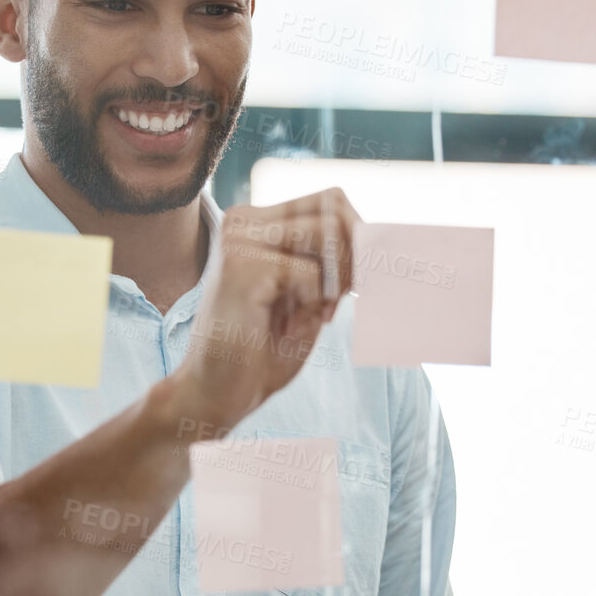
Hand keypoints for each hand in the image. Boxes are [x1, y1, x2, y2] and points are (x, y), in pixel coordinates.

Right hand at [176, 188, 358, 433]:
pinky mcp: (241, 265)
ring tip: (316, 313)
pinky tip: (289, 325)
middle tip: (333, 303)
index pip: (332, 202)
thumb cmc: (262, 350)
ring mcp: (239, 239)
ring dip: (337, 279)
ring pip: (328, 233)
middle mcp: (243, 221)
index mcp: (256, 222)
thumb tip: (380, 236)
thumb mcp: (311, 297)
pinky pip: (313, 273)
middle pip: (335, 208)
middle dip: (353, 257)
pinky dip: (315, 303)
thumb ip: (336, 263)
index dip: (358, 240)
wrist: (216, 392)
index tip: (350, 286)